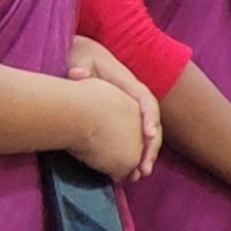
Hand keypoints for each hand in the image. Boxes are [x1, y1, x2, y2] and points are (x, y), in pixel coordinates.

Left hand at [65, 39, 161, 177]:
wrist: (81, 56)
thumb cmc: (82, 58)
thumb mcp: (81, 59)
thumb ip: (81, 66)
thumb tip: (78, 74)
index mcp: (128, 84)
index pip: (146, 101)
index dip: (150, 118)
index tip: (149, 136)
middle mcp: (133, 98)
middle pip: (152, 123)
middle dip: (152, 146)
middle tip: (145, 168)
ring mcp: (130, 109)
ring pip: (147, 134)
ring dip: (147, 154)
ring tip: (141, 174)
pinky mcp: (122, 118)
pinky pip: (135, 137)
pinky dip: (136, 153)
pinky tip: (130, 170)